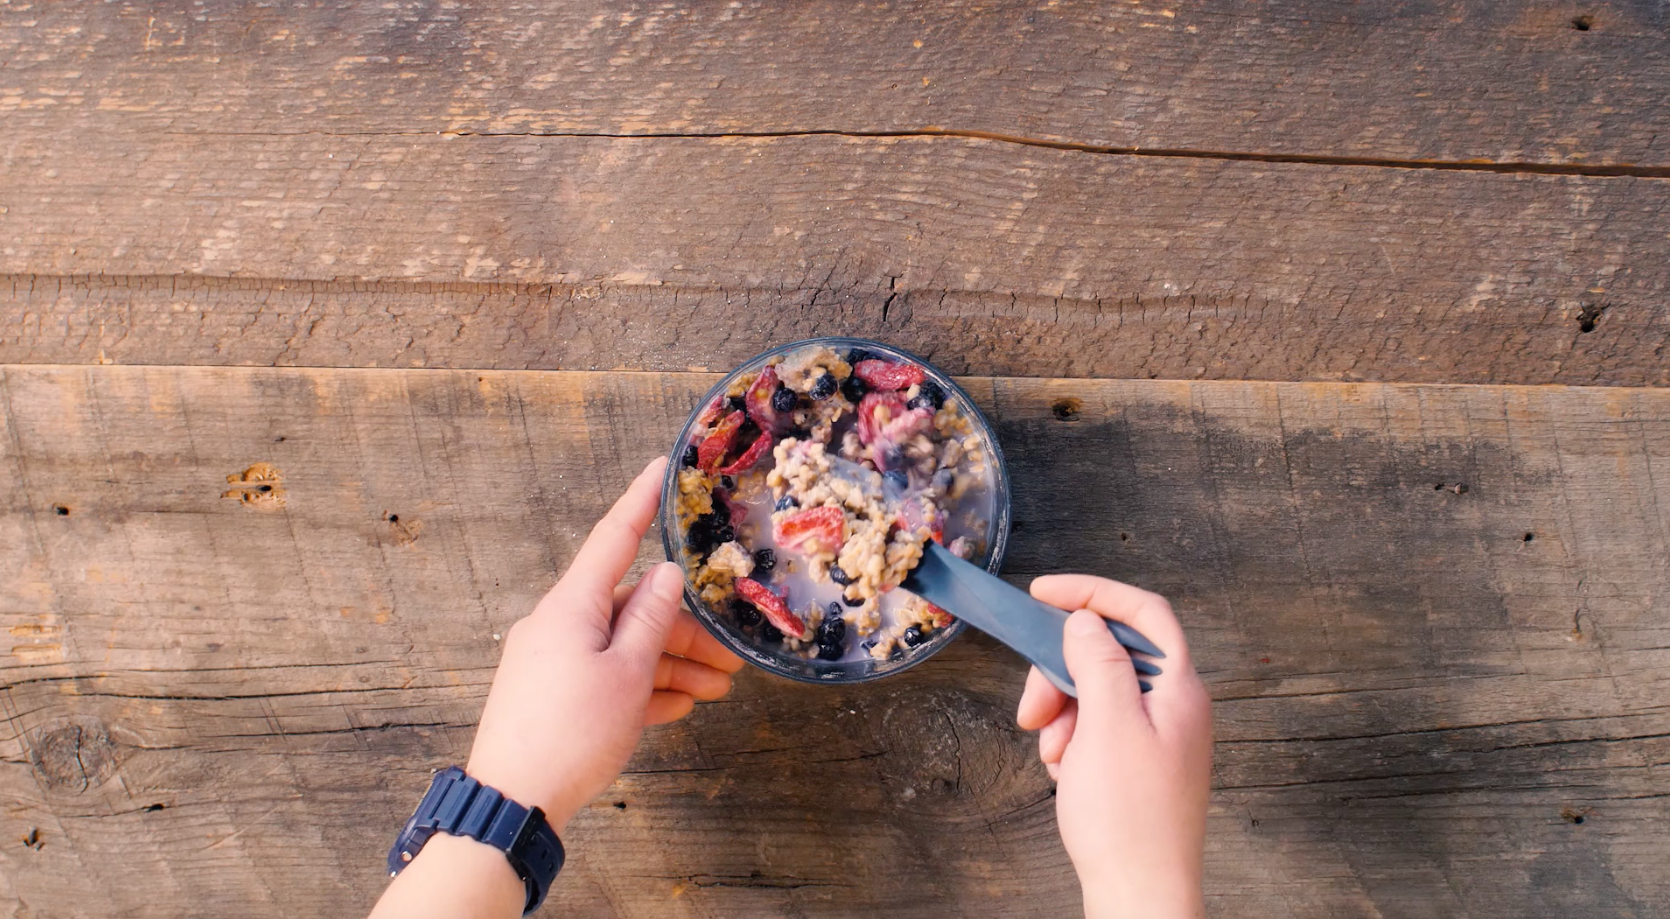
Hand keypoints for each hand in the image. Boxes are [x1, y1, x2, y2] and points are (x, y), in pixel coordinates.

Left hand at [370, 457, 742, 918]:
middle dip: (685, 630)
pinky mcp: (551, 696)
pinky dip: (642, 687)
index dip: (642, 502)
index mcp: (571, 606)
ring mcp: (551, 661)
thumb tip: (666, 575)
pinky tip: (678, 707)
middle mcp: (557, 624)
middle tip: (732, 658)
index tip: (662, 467)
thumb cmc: (571, 733)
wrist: (513, 804)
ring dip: (671, 666)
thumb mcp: (627, 673)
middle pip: (631, 608)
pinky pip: (605, 677)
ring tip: (717, 691)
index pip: (614, 538)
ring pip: (623, 647)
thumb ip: (653, 620)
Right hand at [1016, 575, 1211, 918]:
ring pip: (1097, 692)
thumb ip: (1099, 662)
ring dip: (1063, 712)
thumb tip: (1087, 620)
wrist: (1140, 896)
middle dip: (1062, 671)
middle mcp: (1174, 707)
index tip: (1044, 593)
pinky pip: (1096, 728)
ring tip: (1054, 753)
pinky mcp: (1138, 763)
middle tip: (1034, 708)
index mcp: (1179, 689)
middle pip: (1111, 653)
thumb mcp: (1107, 727)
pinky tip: (1066, 770)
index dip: (1094, 593)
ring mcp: (1158, 736)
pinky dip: (1072, 739)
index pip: (1144, 612)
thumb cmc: (1129, 821)